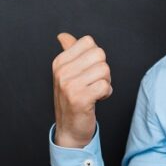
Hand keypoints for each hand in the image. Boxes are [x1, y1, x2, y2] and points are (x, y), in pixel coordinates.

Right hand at [52, 33, 113, 148]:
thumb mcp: (67, 74)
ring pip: (104, 70)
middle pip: (99, 54)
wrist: (69, 129)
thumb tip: (63, 36)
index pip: (88, 42)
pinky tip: (97, 99)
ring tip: (94, 91)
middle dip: (102, 69)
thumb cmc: (72, 98)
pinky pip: (105, 86)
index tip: (87, 70)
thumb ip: (69, 52)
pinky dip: (106, 93)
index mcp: (59, 62)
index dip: (94, 56)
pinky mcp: (80, 99)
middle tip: (93, 82)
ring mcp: (69, 85)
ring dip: (105, 82)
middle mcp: (62, 72)